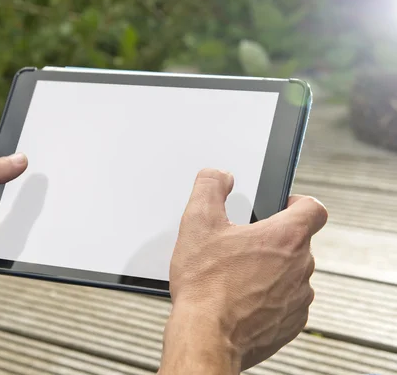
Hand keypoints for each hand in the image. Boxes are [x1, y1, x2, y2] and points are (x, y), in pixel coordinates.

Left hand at [0, 153, 27, 319]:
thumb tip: (17, 159)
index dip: (13, 164)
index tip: (37, 164)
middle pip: (4, 194)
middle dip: (20, 195)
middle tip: (42, 192)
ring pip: (8, 220)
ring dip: (19, 223)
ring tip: (36, 219)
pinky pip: (8, 243)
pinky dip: (16, 244)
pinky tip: (22, 244)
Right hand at [159, 169, 326, 373]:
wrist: (206, 335)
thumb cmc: (205, 284)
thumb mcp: (197, 222)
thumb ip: (209, 187)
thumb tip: (218, 176)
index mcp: (286, 237)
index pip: (314, 208)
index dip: (298, 202)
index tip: (281, 207)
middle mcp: (301, 266)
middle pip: (297, 243)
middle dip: (271, 241)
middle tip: (240, 247)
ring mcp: (299, 298)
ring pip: (291, 274)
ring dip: (270, 272)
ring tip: (237, 277)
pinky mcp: (291, 323)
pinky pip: (286, 302)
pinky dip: (268, 299)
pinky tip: (241, 300)